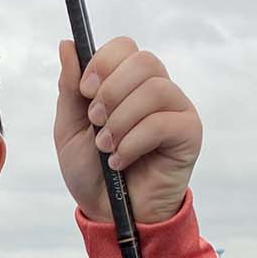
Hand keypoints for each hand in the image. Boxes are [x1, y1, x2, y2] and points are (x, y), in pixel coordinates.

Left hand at [53, 37, 202, 224]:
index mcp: (127, 82)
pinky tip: (121, 161)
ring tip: (106, 148)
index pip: (125, 47)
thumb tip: (67, 44)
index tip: (85, 91)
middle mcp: (155, 89)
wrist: (107, 213)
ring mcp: (176, 109)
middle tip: (96, 122)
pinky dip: (134, 142)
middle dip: (112, 91)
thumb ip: (70, 88)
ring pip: (154, 89)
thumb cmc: (91, 171)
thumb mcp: (70, 128)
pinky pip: (164, 122)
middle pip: (143, 60)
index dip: (103, 63)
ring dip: (121, 120)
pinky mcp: (189, 132)